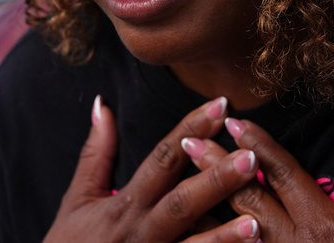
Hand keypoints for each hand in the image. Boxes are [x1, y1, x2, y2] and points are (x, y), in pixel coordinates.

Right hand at [44, 96, 262, 242]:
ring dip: (223, 237)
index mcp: (124, 205)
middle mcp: (139, 233)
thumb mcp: (77, 201)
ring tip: (255, 223)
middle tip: (250, 156)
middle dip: (216, 180)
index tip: (220, 104)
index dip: (191, 129)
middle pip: (181, 202)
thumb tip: (102, 105)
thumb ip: (96, 154)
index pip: (162, 159)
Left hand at [182, 118, 333, 242]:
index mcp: (324, 227)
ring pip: (233, 237)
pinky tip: (193, 240)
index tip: (234, 122)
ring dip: (206, 209)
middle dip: (216, 169)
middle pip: (246, 200)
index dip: (258, 145)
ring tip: (177, 189)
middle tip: (188, 143)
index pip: (283, 174)